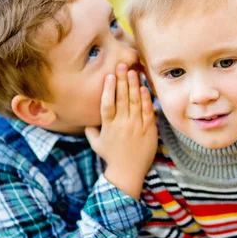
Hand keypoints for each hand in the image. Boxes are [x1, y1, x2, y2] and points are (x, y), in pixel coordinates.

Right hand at [85, 63, 157, 198]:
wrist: (128, 172)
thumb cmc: (111, 157)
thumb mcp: (96, 143)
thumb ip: (91, 129)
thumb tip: (87, 117)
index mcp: (108, 126)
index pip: (107, 104)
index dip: (108, 89)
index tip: (109, 76)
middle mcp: (122, 124)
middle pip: (122, 98)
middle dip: (122, 80)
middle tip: (121, 65)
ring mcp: (136, 126)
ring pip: (135, 102)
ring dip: (134, 85)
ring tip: (133, 71)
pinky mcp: (148, 129)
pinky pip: (147, 111)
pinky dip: (146, 99)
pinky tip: (144, 88)